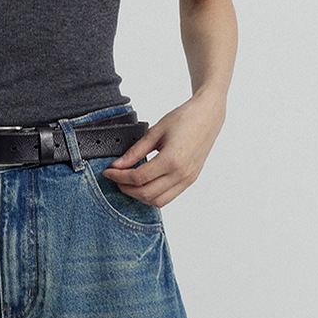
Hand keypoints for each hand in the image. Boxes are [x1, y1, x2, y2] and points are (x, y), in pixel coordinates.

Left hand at [100, 91, 225, 207]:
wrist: (208, 116)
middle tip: (116, 178)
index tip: (108, 172)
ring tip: (128, 183)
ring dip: (139, 196)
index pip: (138, 177)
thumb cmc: (185, 118)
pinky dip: (153, 195)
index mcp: (172, 159)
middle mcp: (181, 174)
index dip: (119, 177)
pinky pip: (169, 197)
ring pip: (158, 201)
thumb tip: (118, 164)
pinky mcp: (190, 180)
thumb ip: (135, 151)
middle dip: (126, 189)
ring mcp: (188, 179)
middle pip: (146, 193)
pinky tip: (144, 184)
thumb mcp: (155, 132)